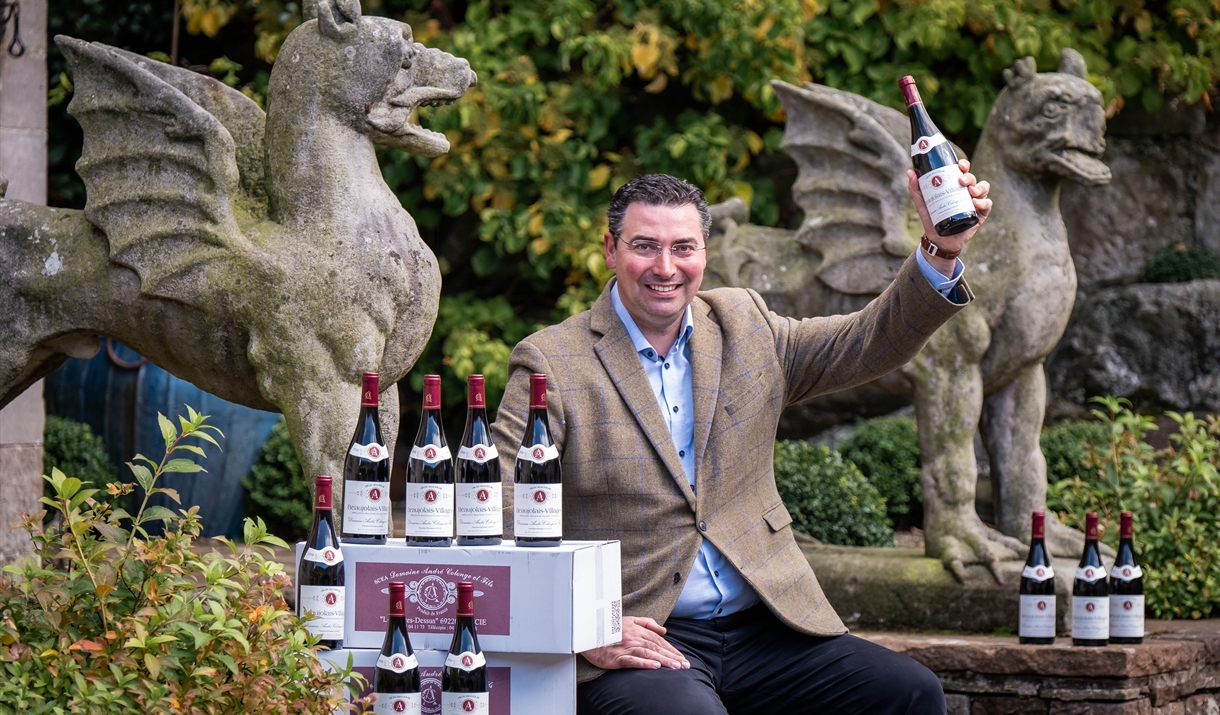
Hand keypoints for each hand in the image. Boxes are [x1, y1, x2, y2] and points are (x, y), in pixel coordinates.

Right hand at [581, 616, 690, 670]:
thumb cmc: (608, 627)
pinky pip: (633, 660)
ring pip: (649, 654)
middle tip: (685, 665)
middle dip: (672, 656)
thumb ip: (647, 623)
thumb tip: (664, 630)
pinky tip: (655, 666)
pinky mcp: (617, 657)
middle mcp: (634, 638)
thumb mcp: (629, 620)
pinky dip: (645, 663)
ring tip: (676, 666)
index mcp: (638, 630)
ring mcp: (626, 647)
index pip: (659, 641)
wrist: (588, 633)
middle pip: (657, 648)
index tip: (682, 657)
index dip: (671, 649)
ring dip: (663, 660)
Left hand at [907, 159, 991, 274]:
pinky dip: (983, 202)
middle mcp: (966, 192)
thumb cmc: (932, 219)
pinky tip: (975, 203)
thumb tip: (910, 172)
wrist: (938, 240)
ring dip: (979, 187)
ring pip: (983, 188)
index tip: (960, 165)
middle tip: (961, 181)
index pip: (962, 171)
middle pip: (972, 178)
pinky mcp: (980, 214)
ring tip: (970, 192)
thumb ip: (916, 189)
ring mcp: (975, 202)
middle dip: (969, 177)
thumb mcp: (922, 204)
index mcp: (955, 186)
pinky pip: (987, 204)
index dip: (964, 165)